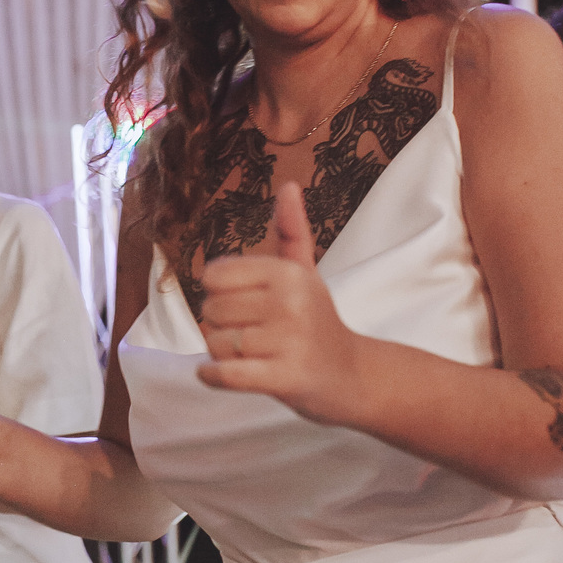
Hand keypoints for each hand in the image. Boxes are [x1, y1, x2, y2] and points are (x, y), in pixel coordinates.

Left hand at [197, 181, 360, 421]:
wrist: (350, 375)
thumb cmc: (317, 320)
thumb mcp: (304, 273)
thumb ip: (290, 232)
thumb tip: (289, 185)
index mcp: (288, 272)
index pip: (215, 276)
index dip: (219, 292)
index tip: (241, 302)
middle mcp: (290, 301)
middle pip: (211, 311)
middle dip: (220, 326)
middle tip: (249, 333)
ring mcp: (289, 340)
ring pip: (216, 344)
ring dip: (221, 354)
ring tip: (250, 354)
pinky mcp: (285, 377)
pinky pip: (226, 374)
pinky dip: (212, 375)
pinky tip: (213, 373)